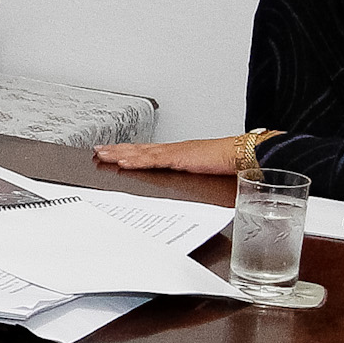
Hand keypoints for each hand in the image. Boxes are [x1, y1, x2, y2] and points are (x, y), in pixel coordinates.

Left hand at [94, 136, 248, 175]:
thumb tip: (183, 192)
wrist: (244, 155)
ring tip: (103, 154)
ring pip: (141, 152)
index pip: (149, 152)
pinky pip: (153, 160)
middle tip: (99, 150)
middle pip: (139, 150)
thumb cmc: (230, 164)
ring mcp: (175, 152)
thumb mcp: (204, 174)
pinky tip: (123, 162)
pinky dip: (136, 160)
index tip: (115, 153)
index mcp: (179, 153)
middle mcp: (174, 150)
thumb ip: (191, 180)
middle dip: (117, 150)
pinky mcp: (179, 157)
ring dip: (120, 153)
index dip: (130, 152)